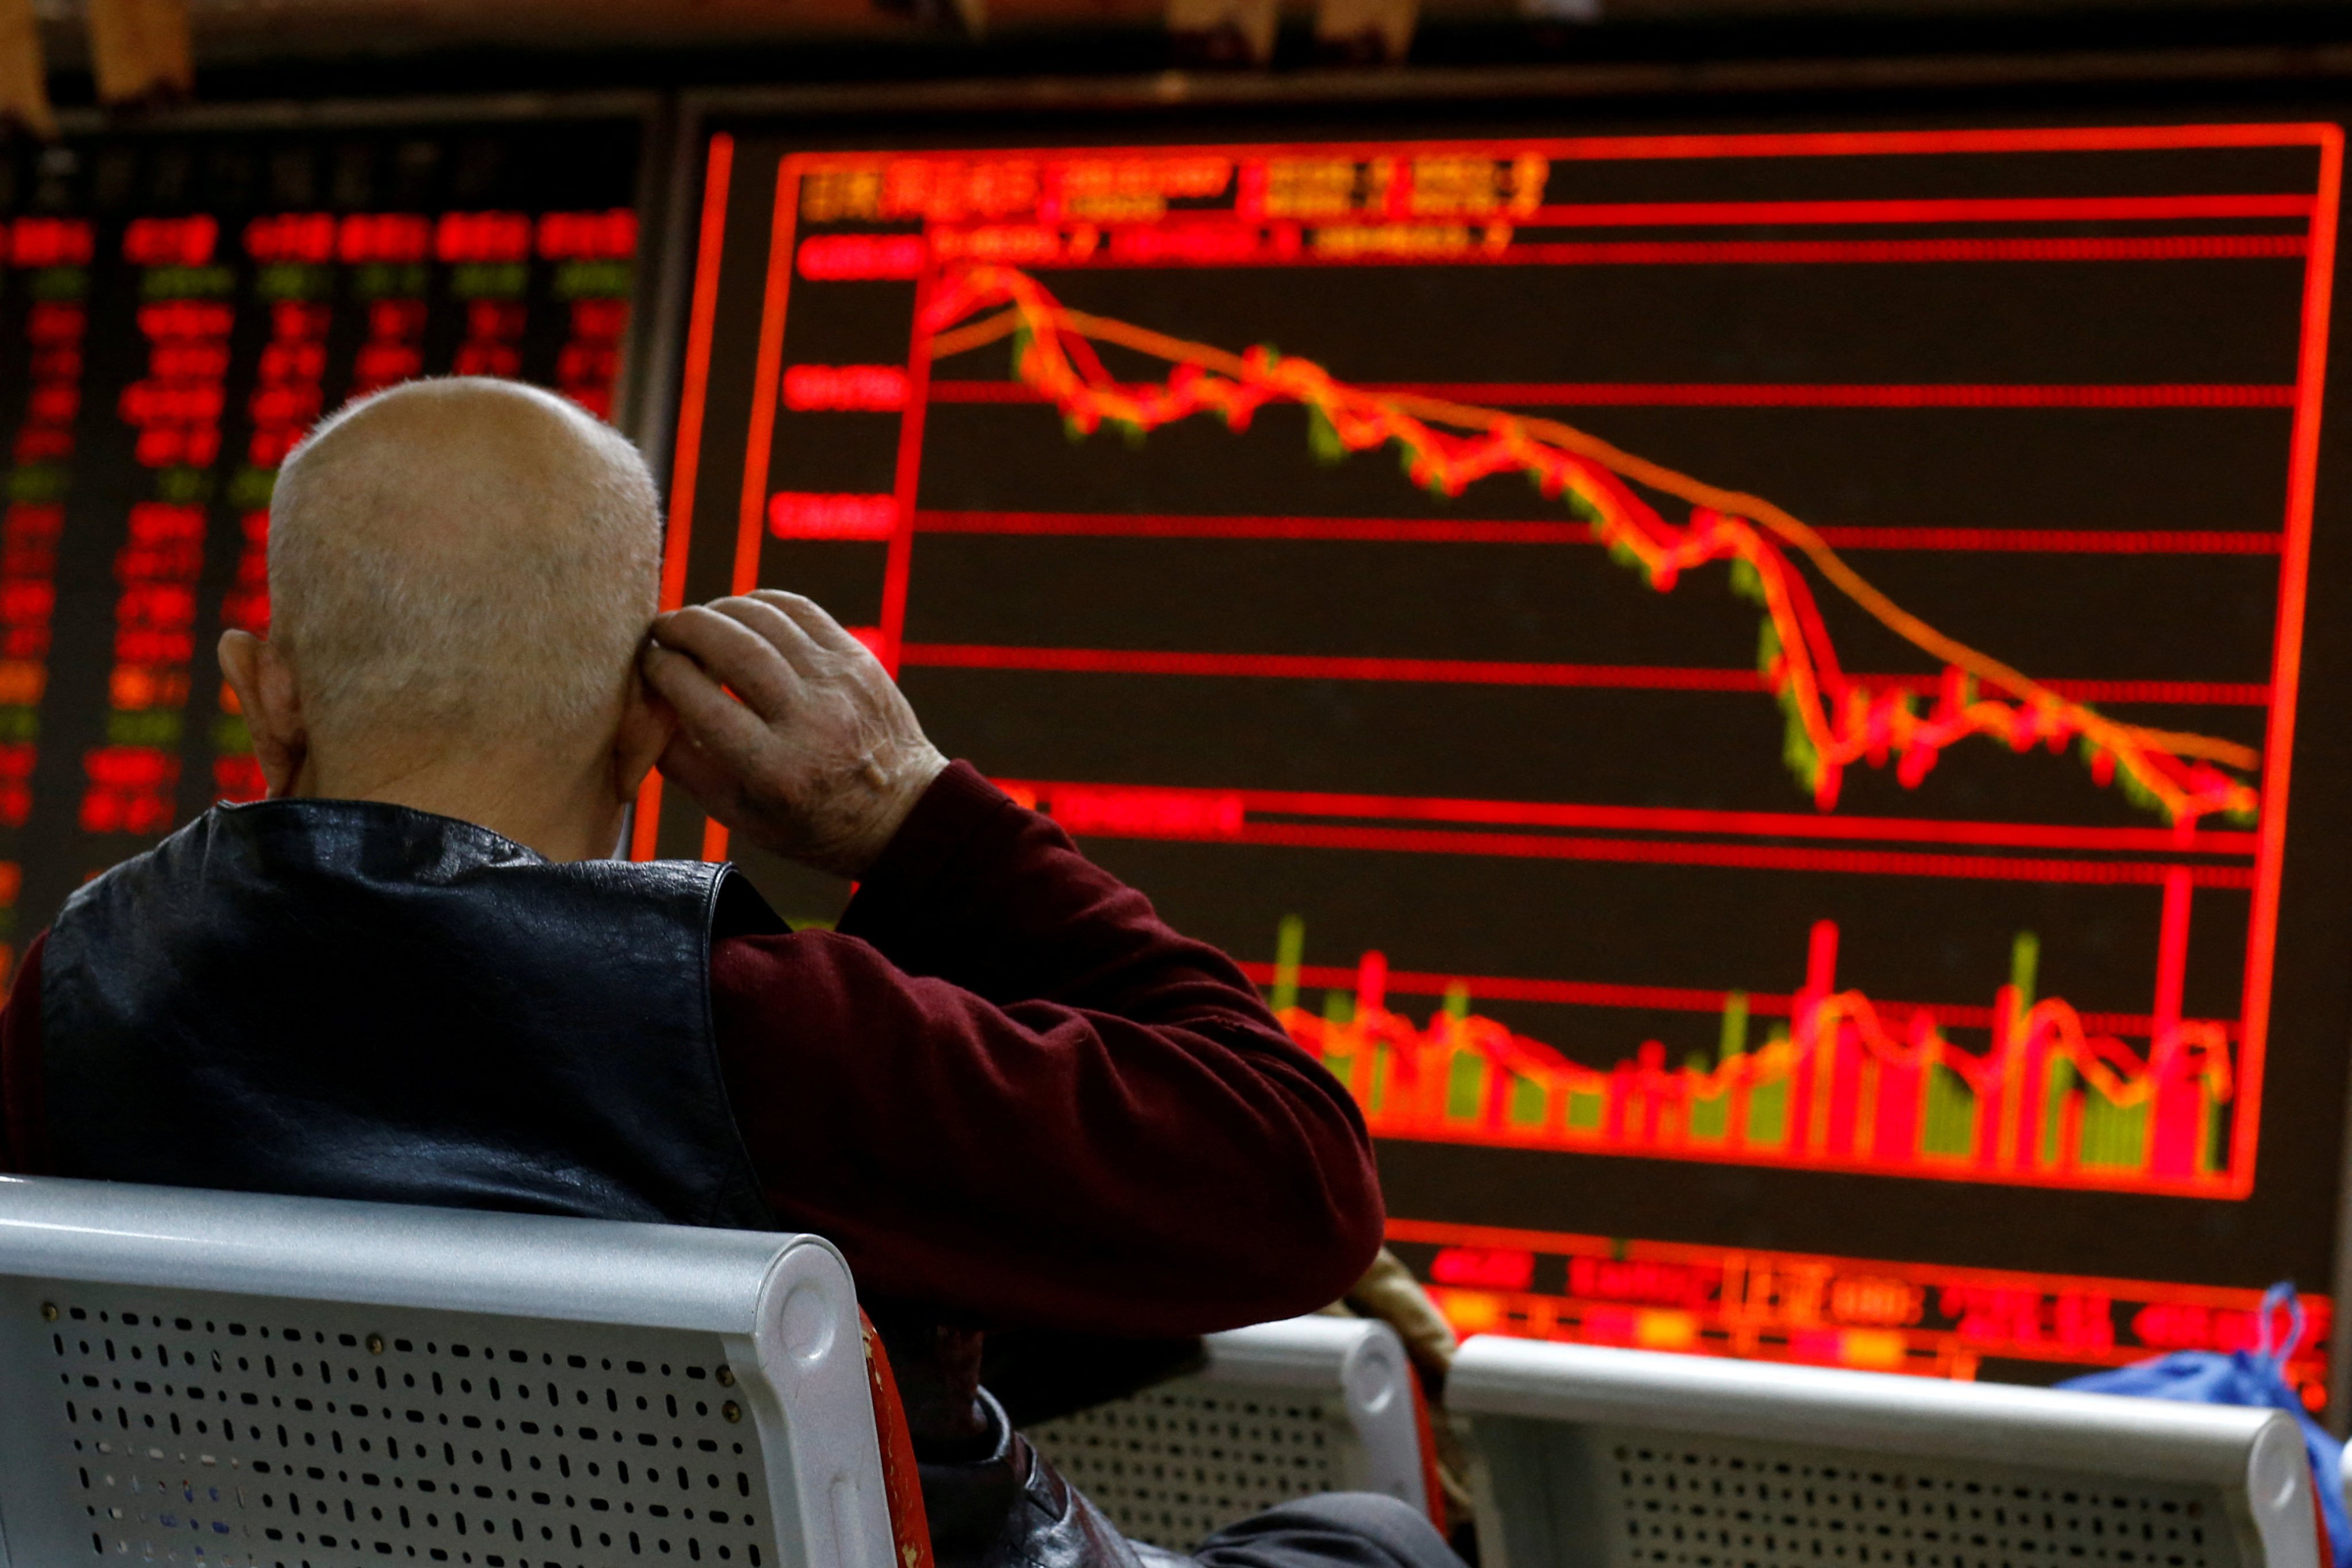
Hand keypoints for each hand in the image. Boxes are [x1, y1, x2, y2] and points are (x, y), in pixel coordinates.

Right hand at [641, 592, 947, 876]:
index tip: (646, 662)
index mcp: (775, 770)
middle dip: (684, 628)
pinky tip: (741, 616)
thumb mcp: (737, 813)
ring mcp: (839, 683)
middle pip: (732, 648)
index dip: (661, 671)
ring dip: (718, 610)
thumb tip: (643, 701)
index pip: (700, 700)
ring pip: (764, 619)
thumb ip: (683, 762)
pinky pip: (799, 609)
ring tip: (696, 623)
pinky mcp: (858, 658)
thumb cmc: (807, 821)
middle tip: (660, 629)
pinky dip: (760, 603)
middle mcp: (810, 720)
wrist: (900, 812)